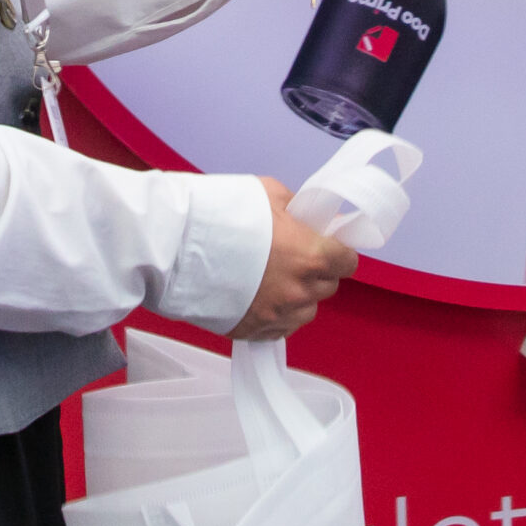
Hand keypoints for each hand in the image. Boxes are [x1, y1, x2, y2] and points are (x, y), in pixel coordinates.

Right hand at [229, 179, 357, 340]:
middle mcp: (300, 291)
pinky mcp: (253, 331)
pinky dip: (276, 316)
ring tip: (273, 280)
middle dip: (316, 273)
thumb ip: (299, 212)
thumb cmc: (225, 214)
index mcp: (312, 256)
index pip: (348, 262)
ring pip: (305, 311)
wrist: (177, 246)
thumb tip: (312, 221)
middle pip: (327, 287)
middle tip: (294, 258)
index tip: (327, 247)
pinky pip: (280, 329)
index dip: (339, 253)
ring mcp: (277, 316)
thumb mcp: (271, 194)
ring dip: (298, 297)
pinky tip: (258, 298)